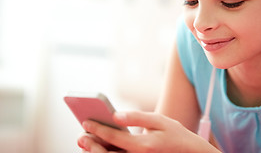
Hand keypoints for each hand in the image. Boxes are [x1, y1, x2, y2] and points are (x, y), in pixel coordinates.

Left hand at [77, 111, 219, 152]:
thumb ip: (136, 117)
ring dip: (96, 152)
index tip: (86, 122)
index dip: (98, 129)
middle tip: (81, 136)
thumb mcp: (159, 120)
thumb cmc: (175, 134)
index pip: (115, 137)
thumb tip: (116, 115)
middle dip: (92, 145)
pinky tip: (100, 147)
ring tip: (86, 142)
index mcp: (144, 146)